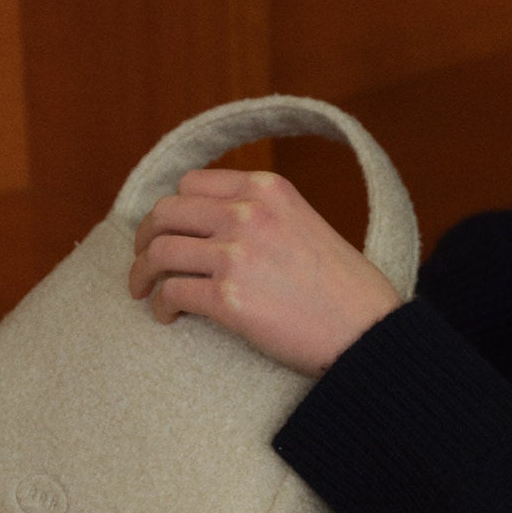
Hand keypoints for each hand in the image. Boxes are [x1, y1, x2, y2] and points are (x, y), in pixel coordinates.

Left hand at [128, 169, 401, 376]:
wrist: (368, 329)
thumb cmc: (344, 286)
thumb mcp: (306, 223)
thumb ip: (262, 215)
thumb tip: (212, 227)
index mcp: (268, 189)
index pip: (191, 183)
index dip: (172, 209)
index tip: (168, 231)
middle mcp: (248, 213)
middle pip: (165, 213)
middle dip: (145, 239)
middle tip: (145, 262)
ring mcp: (237, 255)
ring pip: (159, 252)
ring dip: (143, 274)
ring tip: (146, 292)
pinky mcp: (228, 298)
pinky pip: (171, 293)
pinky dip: (160, 306)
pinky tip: (169, 316)